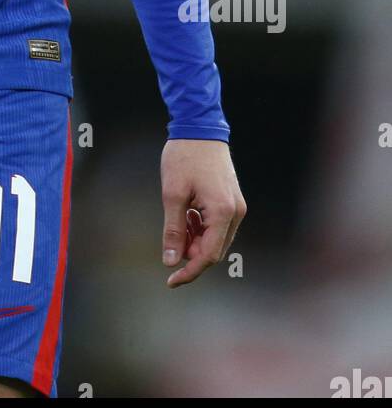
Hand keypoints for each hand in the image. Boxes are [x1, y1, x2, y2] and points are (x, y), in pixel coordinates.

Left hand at [160, 139, 246, 287]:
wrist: (199, 127)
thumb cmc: (184, 157)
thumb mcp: (173, 194)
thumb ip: (173, 230)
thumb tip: (171, 261)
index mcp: (222, 212)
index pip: (208, 256)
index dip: (189, 272)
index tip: (171, 281)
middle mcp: (235, 212)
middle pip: (214, 250)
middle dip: (192, 255)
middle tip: (170, 247)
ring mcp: (236, 206)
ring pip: (216, 239)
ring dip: (196, 241)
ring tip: (177, 225)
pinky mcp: (232, 200)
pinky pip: (218, 225)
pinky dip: (202, 228)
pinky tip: (187, 217)